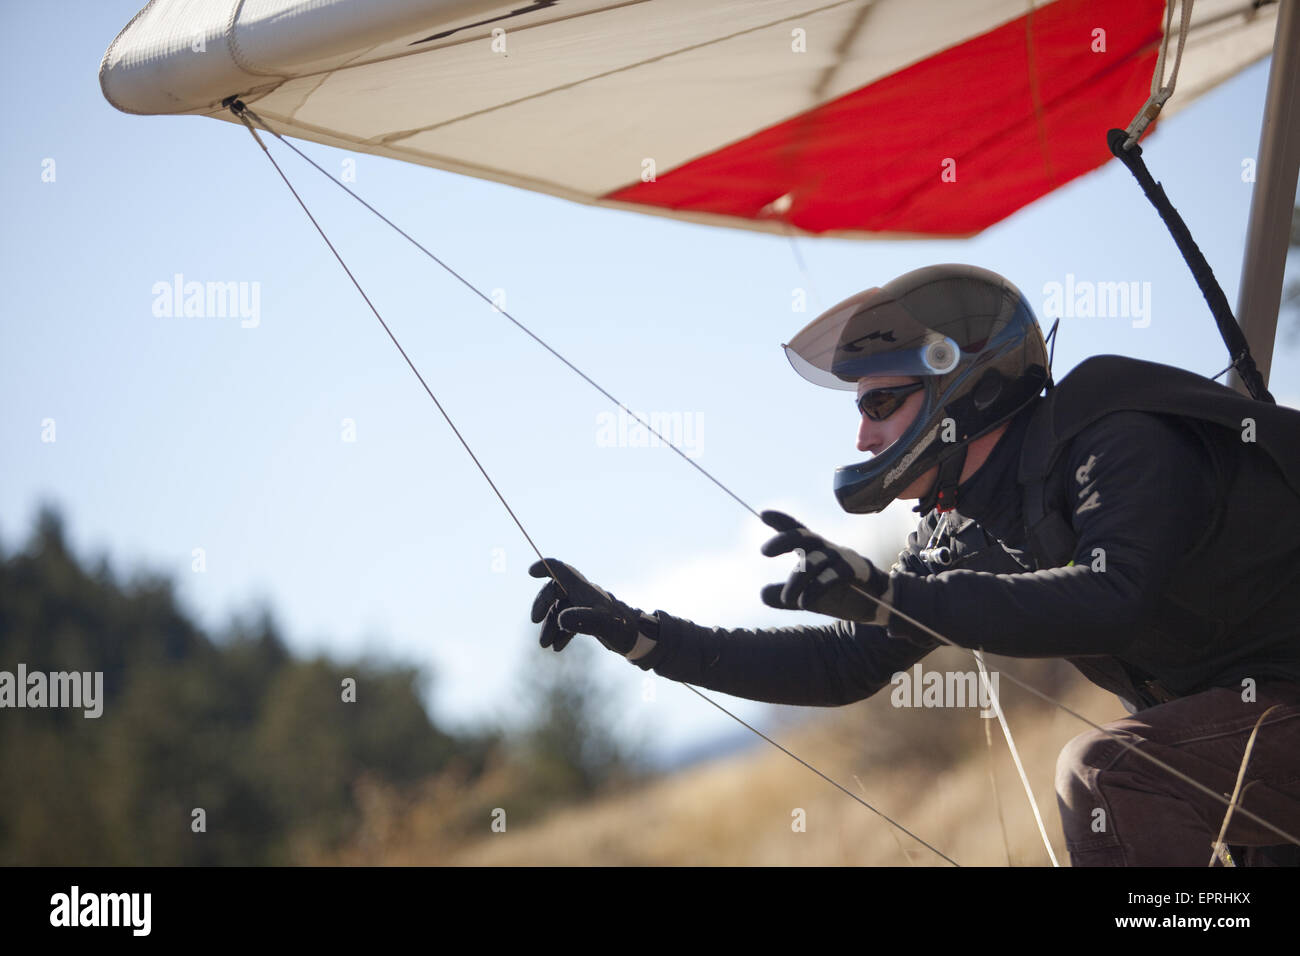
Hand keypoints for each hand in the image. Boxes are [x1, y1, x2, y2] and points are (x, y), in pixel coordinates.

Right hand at [529, 558, 657, 656]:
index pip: (562, 570)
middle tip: (535, 621)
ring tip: (545, 645)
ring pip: (560, 609)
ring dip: (550, 625)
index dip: (545, 567)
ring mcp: (586, 606)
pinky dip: (560, 632)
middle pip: (555, 590)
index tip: (530, 572)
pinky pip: (568, 621)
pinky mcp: (589, 619)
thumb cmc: (623, 630)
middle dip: (542, 604)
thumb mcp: (604, 626)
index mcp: (585, 590)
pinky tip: (557, 648)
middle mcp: (584, 595)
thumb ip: (582, 620)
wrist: (641, 640)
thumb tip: (560, 618)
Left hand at [759, 510, 892, 622]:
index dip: (783, 521)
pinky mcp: (855, 572)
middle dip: (784, 539)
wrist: (880, 605)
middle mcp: (828, 550)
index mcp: (817, 552)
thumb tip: (761, 594)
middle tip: (764, 551)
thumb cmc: (844, 595)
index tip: (763, 514)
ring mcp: (842, 559)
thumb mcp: (809, 598)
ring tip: (787, 599)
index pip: (799, 532)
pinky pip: (831, 576)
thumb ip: (786, 597)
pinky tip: (804, 602)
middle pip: (805, 537)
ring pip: (813, 562)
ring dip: (796, 581)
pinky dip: (814, 589)